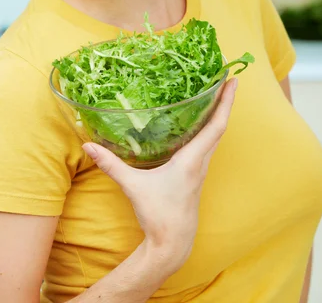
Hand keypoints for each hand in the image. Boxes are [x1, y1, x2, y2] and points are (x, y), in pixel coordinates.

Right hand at [82, 78, 237, 272]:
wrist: (172, 243)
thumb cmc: (158, 215)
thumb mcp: (133, 186)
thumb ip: (111, 165)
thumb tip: (88, 146)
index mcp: (193, 159)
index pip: (216, 125)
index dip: (225, 102)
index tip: (232, 81)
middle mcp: (202, 161)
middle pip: (220, 126)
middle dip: (224, 101)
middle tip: (226, 79)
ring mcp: (201, 168)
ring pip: (215, 136)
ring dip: (218, 114)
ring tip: (216, 94)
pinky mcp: (197, 174)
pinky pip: (208, 145)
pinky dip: (209, 128)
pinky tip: (200, 123)